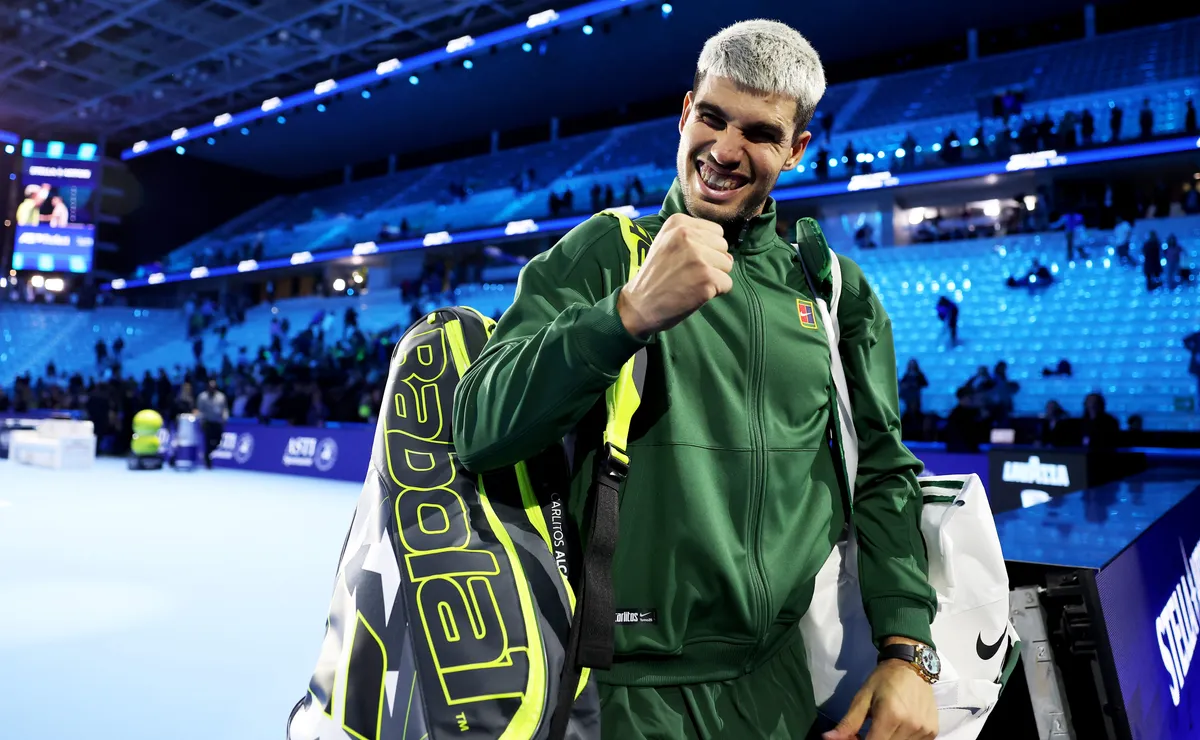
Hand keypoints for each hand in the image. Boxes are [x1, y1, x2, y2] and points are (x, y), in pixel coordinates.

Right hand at [617, 213, 732, 337]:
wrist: (639, 306)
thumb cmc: (655, 276)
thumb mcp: (666, 243)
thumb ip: (694, 238)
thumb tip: (728, 254)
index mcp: (678, 223)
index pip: (716, 232)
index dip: (706, 249)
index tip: (686, 260)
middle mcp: (687, 235)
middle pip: (723, 247)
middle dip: (712, 262)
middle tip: (689, 274)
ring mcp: (698, 257)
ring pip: (727, 265)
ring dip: (714, 277)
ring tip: (691, 283)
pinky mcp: (706, 278)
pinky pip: (727, 284)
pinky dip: (715, 293)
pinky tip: (695, 294)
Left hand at [824, 660, 937, 739]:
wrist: (912, 665)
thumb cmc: (883, 679)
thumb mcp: (862, 697)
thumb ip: (848, 722)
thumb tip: (828, 739)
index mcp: (891, 716)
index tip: (854, 737)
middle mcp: (910, 725)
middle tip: (865, 732)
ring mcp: (924, 730)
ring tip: (881, 729)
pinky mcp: (932, 732)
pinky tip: (896, 728)